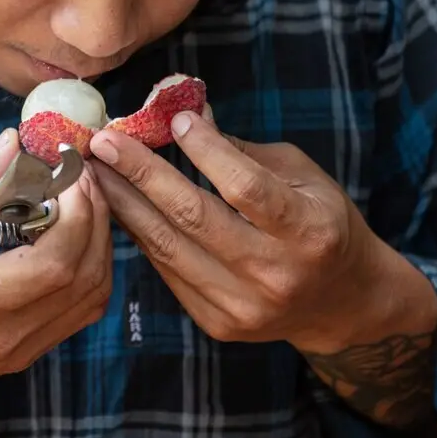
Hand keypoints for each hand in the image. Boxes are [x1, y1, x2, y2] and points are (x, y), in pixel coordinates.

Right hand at [0, 128, 110, 437]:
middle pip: (84, 280)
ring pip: (89, 300)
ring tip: (80, 202)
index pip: (54, 264)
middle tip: (82, 177)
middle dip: (95, 219)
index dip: (77, 213)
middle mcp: (2, 338)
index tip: (69, 172)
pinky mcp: (18, 357)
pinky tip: (67, 239)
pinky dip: (84, 272)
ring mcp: (14, 354)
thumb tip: (10, 145)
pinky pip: (75, 315)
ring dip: (96, 246)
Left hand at [87, 109, 426, 354]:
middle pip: (194, 217)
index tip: (174, 119)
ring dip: (124, 202)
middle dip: (141, 173)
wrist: (340, 303)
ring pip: (168, 247)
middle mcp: (276, 273)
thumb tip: (185, 114)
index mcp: (309, 231)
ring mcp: (244, 305)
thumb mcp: (301, 177)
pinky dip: (139, 233)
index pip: (246, 188)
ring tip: (96, 169)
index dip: (207, 152)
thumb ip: (242, 151)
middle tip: (104, 141)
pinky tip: (117, 204)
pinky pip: (166, 270)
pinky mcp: (218, 323)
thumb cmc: (320, 222)